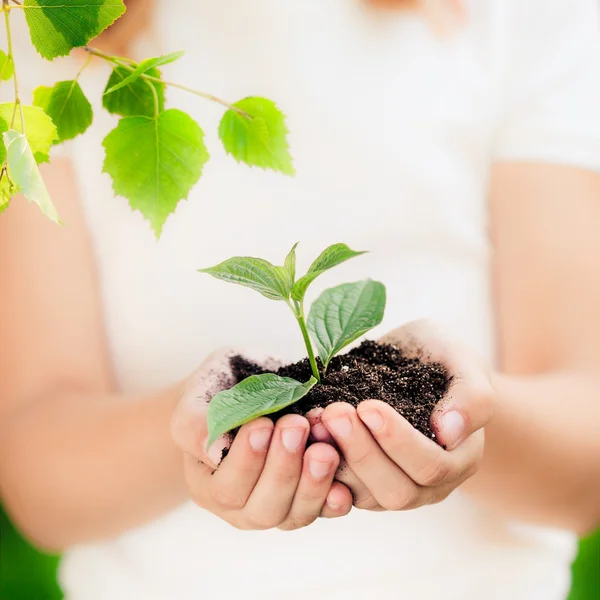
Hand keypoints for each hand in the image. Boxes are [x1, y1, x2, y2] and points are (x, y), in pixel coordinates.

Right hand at [171, 349, 352, 529]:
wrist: (243, 389)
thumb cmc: (216, 394)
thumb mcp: (196, 399)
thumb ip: (195, 424)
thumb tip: (215, 450)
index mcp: (209, 485)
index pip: (227, 489)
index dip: (246, 461)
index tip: (263, 423)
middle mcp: (242, 507)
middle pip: (264, 509)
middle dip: (283, 469)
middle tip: (297, 426)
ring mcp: (278, 506)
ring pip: (295, 515)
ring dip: (313, 483)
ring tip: (325, 449)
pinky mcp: (309, 500)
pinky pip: (324, 511)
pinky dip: (334, 500)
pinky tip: (344, 483)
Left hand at [312, 320, 494, 510]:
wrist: (418, 361)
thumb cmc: (444, 360)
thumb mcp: (464, 362)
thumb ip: (471, 395)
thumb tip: (449, 431)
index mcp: (459, 457)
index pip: (430, 466)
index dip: (397, 441)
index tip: (368, 406)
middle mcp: (428, 483)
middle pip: (395, 491)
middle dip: (362, 453)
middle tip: (335, 413)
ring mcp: (392, 484)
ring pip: (363, 495)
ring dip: (336, 460)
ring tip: (316, 420)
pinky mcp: (362, 481)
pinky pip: (340, 488)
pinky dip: (321, 464)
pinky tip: (307, 430)